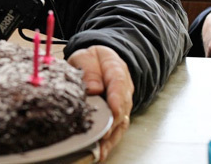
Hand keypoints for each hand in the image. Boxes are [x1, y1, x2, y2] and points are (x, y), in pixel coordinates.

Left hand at [68, 45, 133, 161]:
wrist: (98, 60)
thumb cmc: (91, 59)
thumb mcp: (86, 57)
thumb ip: (89, 70)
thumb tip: (93, 88)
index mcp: (116, 69)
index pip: (119, 84)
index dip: (117, 98)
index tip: (113, 109)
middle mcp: (124, 89)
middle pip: (122, 107)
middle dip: (112, 122)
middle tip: (102, 135)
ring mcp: (122, 103)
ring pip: (121, 122)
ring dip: (111, 137)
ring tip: (101, 150)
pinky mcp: (117, 114)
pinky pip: (116, 128)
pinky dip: (109, 141)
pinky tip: (101, 152)